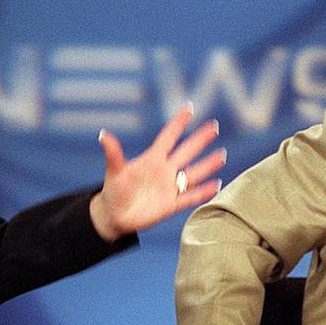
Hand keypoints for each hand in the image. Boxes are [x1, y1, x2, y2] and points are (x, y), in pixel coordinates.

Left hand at [88, 104, 224, 240]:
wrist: (115, 216)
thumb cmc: (113, 191)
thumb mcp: (114, 172)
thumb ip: (113, 154)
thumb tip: (103, 134)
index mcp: (152, 159)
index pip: (168, 137)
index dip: (178, 123)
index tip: (189, 108)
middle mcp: (164, 171)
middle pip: (186, 152)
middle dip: (200, 140)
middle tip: (214, 127)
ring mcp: (169, 187)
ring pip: (193, 173)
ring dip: (207, 165)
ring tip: (221, 155)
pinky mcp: (171, 205)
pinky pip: (190, 197)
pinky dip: (203, 192)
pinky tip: (217, 184)